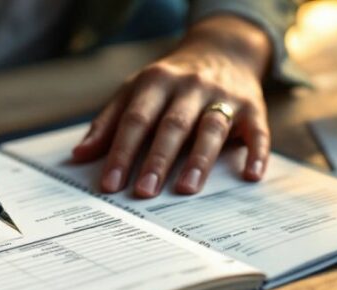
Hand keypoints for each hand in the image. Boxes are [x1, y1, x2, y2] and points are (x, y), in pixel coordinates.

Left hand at [72, 15, 272, 196]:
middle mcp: (190, 86)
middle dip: (157, 160)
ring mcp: (223, 95)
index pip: (135, 120)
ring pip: (211, 127)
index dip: (122, 152)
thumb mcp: (135, 91)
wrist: (223, 50)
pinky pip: (257, 131)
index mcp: (156, 81)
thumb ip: (108, 123)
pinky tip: (250, 176)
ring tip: (186, 189)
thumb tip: (79, 155)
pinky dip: (256, 153)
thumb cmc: (170, 82)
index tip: (110, 183)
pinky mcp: (253, 107)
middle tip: (144, 192)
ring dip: (199, 159)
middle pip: (172, 125)